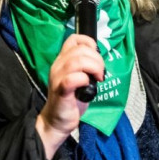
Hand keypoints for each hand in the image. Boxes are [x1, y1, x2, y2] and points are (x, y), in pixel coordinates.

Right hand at [36, 34, 104, 159]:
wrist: (57, 120)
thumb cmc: (71, 99)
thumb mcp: (78, 78)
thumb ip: (85, 66)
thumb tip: (100, 60)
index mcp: (62, 60)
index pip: (73, 39)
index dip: (88, 42)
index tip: (97, 54)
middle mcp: (58, 65)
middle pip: (80, 50)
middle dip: (97, 59)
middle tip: (101, 73)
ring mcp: (58, 77)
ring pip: (76, 61)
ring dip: (93, 67)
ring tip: (98, 78)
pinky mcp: (61, 90)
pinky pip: (73, 78)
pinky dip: (84, 80)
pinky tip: (88, 86)